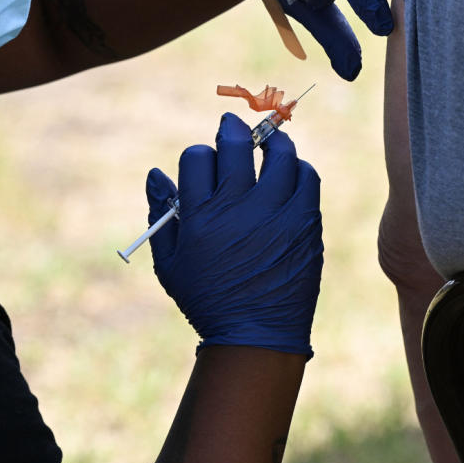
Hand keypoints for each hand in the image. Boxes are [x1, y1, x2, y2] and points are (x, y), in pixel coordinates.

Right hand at [145, 113, 322, 357]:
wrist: (256, 336)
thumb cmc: (208, 301)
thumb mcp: (170, 264)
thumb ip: (160, 215)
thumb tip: (156, 174)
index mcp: (201, 217)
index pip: (198, 157)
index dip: (200, 154)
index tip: (206, 161)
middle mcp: (238, 209)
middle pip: (237, 145)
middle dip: (231, 129)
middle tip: (232, 126)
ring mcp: (276, 214)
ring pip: (279, 154)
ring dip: (271, 142)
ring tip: (268, 142)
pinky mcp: (305, 223)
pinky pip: (306, 178)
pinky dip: (298, 168)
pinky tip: (289, 173)